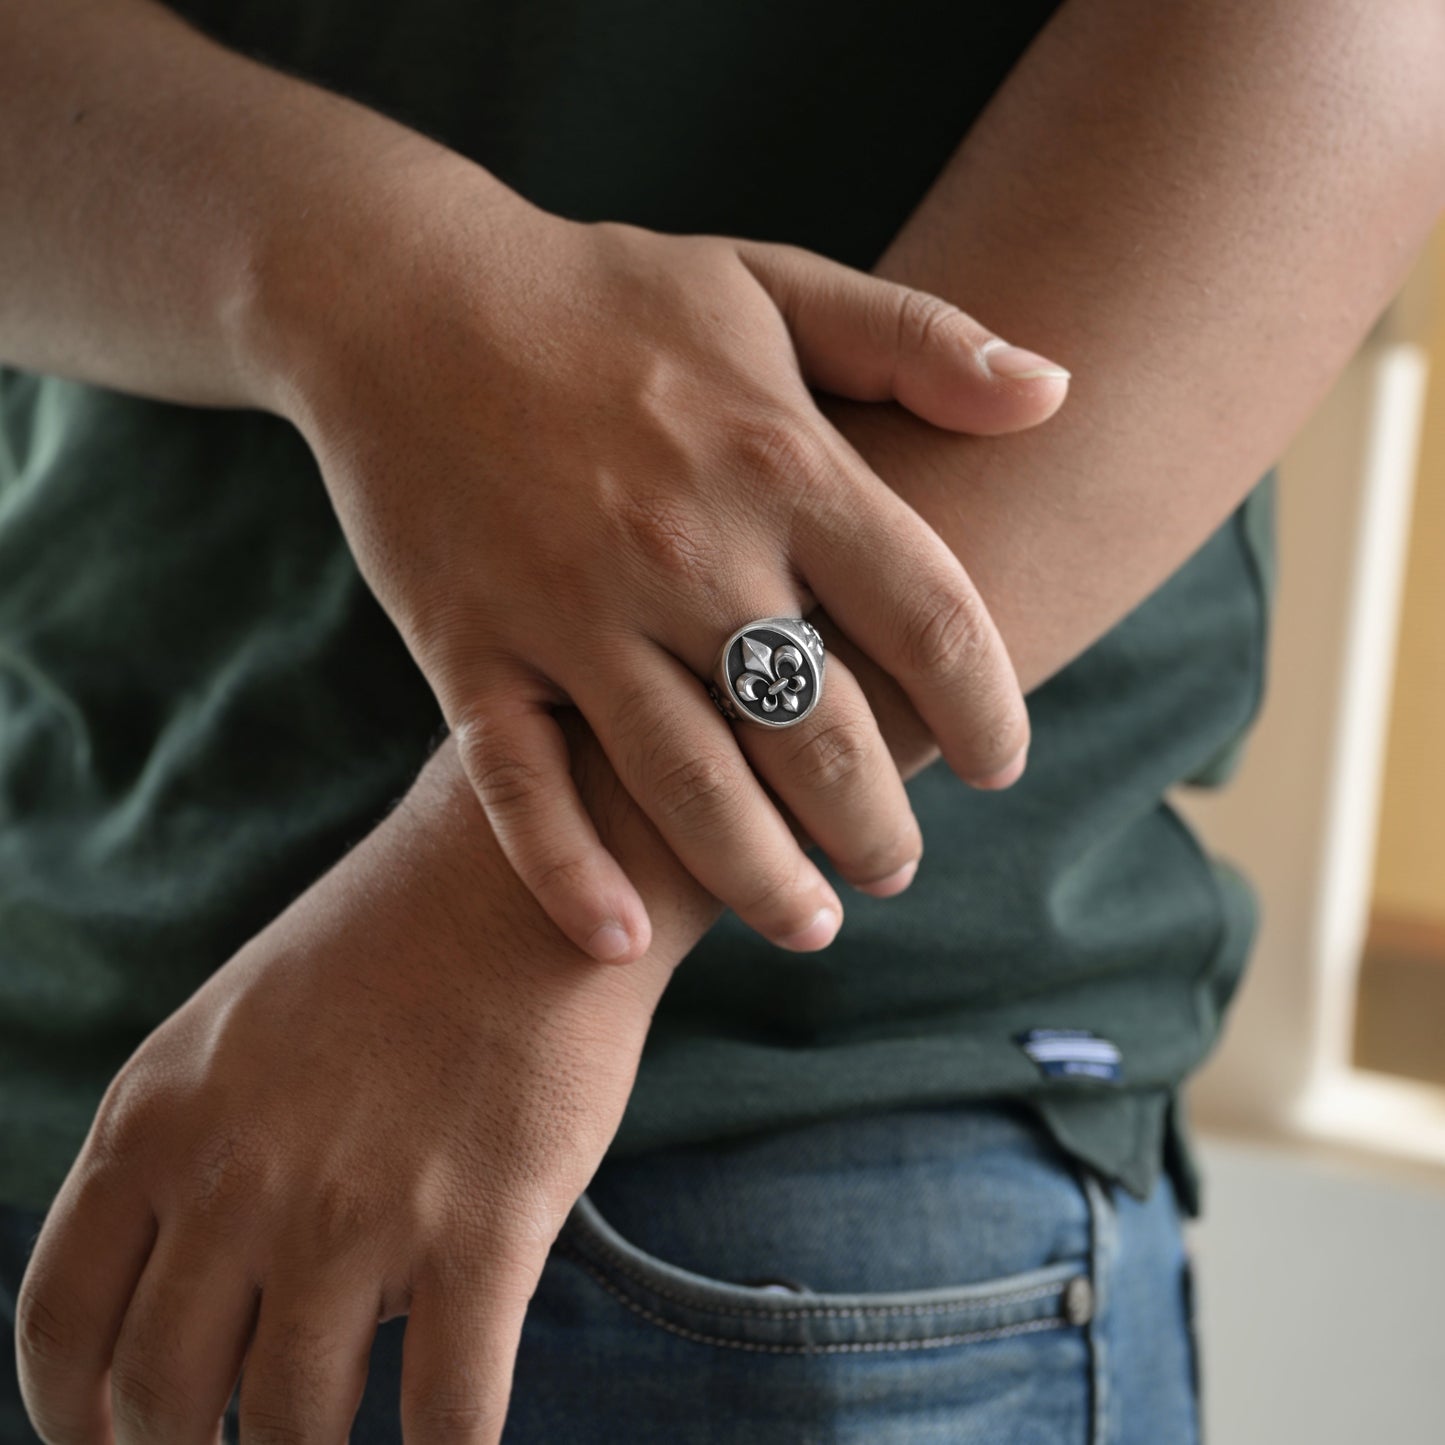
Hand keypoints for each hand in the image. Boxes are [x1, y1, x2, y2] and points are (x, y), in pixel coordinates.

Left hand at [16, 724, 716, 1444]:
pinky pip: (448, 1415)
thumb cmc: (396, 939)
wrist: (534, 871)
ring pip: (293, 1427)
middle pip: (165, 1399)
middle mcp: (237, 1177)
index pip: (62, 1324)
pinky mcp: (482, 1230)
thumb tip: (208, 1298)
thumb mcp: (240, 1022)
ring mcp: (357, 1211)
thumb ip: (193, 1150)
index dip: (75, 1417)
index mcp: (158, 1117)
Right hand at [262, 179, 1068, 962]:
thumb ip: (921, 339)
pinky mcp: (469, 649)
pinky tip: (623, 939)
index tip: (1000, 764)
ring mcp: (570, 608)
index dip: (986, 707)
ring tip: (812, 926)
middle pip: (821, 734)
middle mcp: (685, 548)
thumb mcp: (774, 281)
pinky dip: (570, 874)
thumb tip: (1057, 394)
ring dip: (763, 879)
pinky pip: (521, 788)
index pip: (929, 615)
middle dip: (878, 822)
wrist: (401, 293)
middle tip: (896, 864)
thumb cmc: (605, 294)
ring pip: (689, 786)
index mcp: (778, 459)